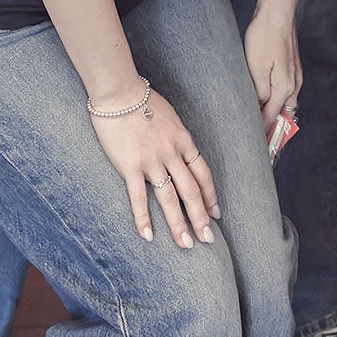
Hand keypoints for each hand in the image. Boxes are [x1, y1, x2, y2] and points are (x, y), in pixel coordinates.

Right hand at [91, 88, 217, 245]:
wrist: (119, 92)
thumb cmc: (143, 99)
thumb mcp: (169, 116)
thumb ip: (175, 137)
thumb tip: (180, 152)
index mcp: (183, 141)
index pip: (203, 174)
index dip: (211, 195)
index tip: (216, 213)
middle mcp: (172, 154)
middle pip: (191, 191)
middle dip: (201, 217)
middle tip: (208, 238)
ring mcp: (152, 162)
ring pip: (170, 199)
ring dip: (179, 224)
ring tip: (186, 244)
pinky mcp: (130, 167)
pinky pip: (138, 198)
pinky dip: (143, 219)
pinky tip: (148, 236)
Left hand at [244, 0, 303, 152]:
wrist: (277, 12)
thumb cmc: (264, 37)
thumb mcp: (255, 67)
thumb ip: (260, 92)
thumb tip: (260, 109)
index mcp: (285, 87)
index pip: (272, 118)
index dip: (263, 133)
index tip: (254, 146)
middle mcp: (294, 84)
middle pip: (284, 114)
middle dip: (273, 128)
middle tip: (259, 141)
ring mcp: (296, 76)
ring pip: (286, 103)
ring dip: (275, 115)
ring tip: (261, 124)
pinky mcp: (292, 68)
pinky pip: (286, 92)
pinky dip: (278, 102)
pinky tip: (266, 100)